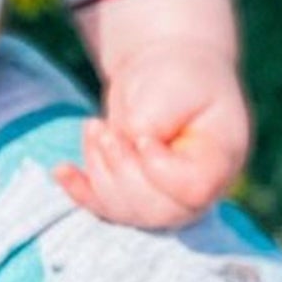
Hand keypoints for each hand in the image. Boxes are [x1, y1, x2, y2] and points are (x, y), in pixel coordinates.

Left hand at [53, 39, 251, 229]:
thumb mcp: (171, 83)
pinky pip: (106, 206)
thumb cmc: (177, 73)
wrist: (169, 69)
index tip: (142, 137)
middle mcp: (198, 189)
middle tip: (104, 130)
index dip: (158, 169)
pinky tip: (61, 170)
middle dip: (120, 170)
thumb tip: (129, 144)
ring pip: (128, 211)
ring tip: (94, 126)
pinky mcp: (135, 191)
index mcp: (220, 159)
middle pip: (157, 210)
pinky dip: (79, 190)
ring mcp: (167, 196)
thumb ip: (153, 118)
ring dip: (99, 170)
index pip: (193, 190)